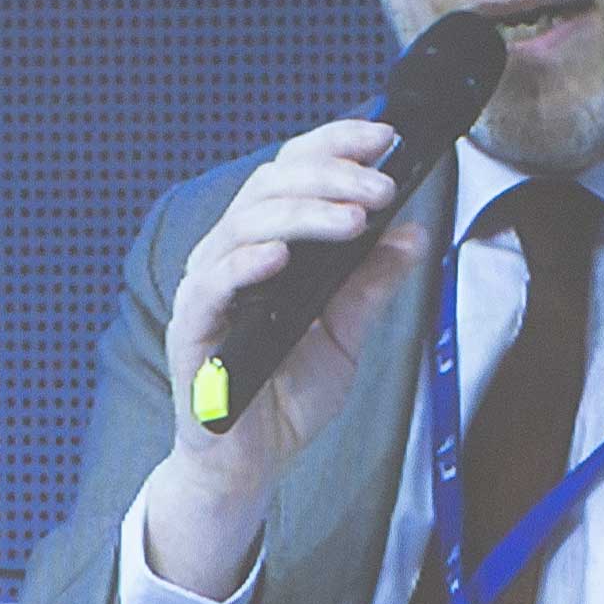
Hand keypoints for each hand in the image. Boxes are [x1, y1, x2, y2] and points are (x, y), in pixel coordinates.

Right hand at [133, 118, 438, 598]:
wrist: (250, 466)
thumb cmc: (285, 398)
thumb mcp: (347, 335)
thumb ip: (371, 285)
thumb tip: (412, 235)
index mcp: (266, 246)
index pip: (293, 174)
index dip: (334, 145)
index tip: (386, 137)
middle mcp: (231, 257)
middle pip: (270, 186)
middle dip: (330, 176)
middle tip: (381, 186)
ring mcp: (207, 291)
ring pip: (244, 223)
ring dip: (304, 212)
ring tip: (354, 218)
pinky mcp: (191, 330)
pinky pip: (211, 284)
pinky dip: (245, 262)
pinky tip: (282, 255)